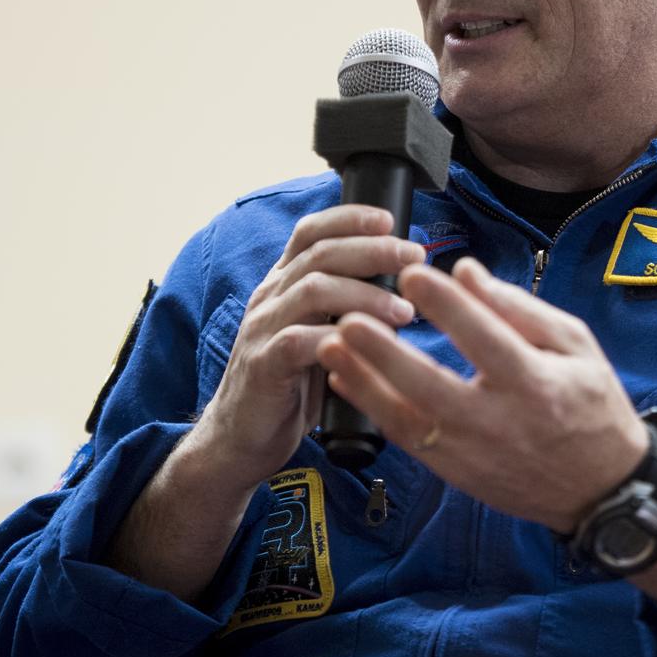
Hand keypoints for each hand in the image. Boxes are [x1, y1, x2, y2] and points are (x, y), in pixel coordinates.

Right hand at [193, 205, 424, 489]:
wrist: (241, 437)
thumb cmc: (293, 385)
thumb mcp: (321, 333)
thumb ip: (346, 306)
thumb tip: (404, 281)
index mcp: (284, 284)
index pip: (311, 232)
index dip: (349, 219)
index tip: (390, 220)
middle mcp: (270, 298)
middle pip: (320, 253)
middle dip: (373, 250)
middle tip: (415, 258)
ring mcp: (262, 329)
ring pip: (313, 290)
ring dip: (366, 294)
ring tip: (405, 310)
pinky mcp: (262, 365)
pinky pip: (298, 340)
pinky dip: (336, 339)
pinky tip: (369, 345)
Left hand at [317, 257, 647, 532]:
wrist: (601, 489)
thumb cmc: (592, 405)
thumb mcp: (575, 345)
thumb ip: (519, 308)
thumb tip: (467, 271)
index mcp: (535, 383)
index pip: (485, 339)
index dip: (448, 306)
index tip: (414, 274)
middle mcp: (499, 421)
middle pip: (432, 386)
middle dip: (386, 352)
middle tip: (349, 317)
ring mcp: (473, 452)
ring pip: (407, 418)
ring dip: (364, 381)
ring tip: (330, 345)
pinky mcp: (456, 471)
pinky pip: (405, 439)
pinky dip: (372, 408)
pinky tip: (346, 379)